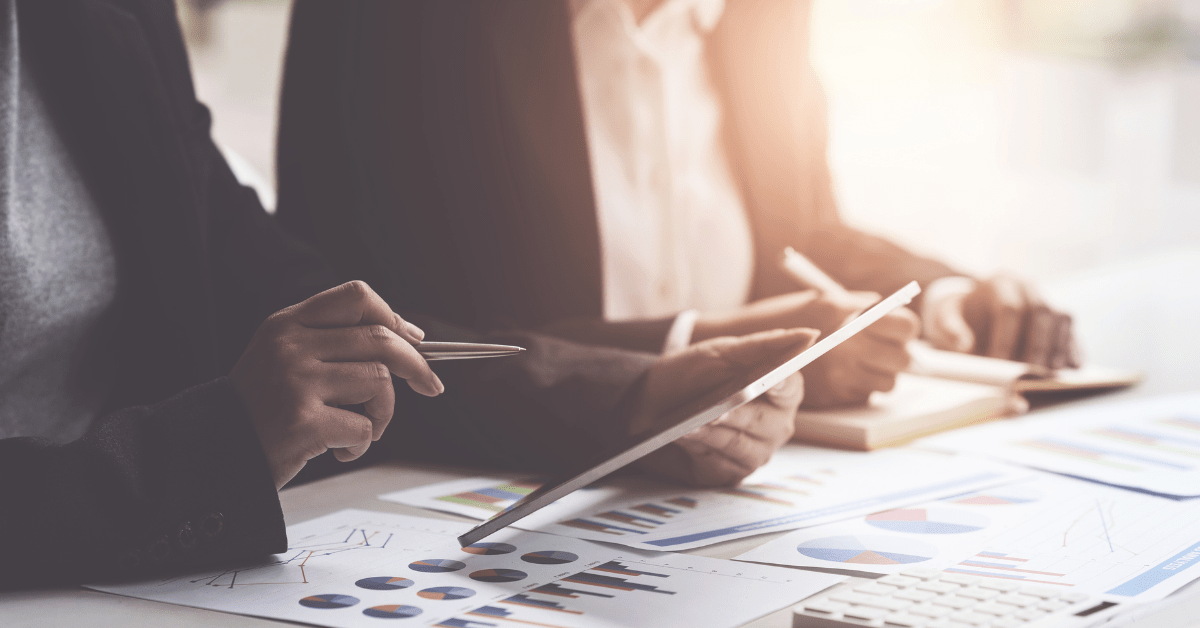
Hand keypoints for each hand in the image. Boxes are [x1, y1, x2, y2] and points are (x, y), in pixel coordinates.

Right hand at [229, 281, 444, 488]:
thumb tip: (408, 337)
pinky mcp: (302, 420)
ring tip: (360, 430)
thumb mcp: (285, 360)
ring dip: (383, 414)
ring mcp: (295, 381)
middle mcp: (291, 346)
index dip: (392, 317)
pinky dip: (360, 445)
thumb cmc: (263, 413)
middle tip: (431, 387)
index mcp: (287, 325)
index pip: (356, 296)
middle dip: (416, 365)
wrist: (215, 455)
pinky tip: (337, 452)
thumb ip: (333, 345)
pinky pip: (363, 426)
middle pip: (380, 338)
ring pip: (378, 382)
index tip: (412, 340)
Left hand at [629, 328, 817, 486]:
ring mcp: (754, 453)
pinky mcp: (728, 473)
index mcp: (781, 392)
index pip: (790, 387)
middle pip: (764, 422)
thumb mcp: (723, 352)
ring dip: (712, 433)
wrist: (648, 402)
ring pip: (739, 446)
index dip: (781, 383)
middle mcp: (774, 426)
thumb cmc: (692, 375)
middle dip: (736, 413)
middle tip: (714, 410)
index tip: (770, 379)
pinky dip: (697, 449)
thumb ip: (765, 345)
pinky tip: (681, 438)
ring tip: (688, 424)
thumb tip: (808, 335)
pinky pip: (718, 465)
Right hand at [694, 290, 919, 408]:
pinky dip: (857, 387)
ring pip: (888, 382)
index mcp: (847, 314)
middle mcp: (848, 348)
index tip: (895, 327)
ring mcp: (842, 376)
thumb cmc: (779, 318)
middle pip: (904, 358)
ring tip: (859, 362)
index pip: (905, 326)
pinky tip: (839, 375)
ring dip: (879, 373)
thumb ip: (854, 305)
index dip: (904, 327)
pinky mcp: (833, 398)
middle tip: (881, 347)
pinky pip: (863, 395)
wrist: (741, 349)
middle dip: (896, 353)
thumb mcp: (818, 300)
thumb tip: (886, 306)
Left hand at [928, 276, 1077, 367]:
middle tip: (1031, 372)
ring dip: (1058, 348)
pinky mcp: (1060, 318)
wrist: (976, 310)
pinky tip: (1072, 368)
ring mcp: (1047, 299)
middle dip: (1036, 344)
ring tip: (1051, 374)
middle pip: (1040, 312)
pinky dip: (1073, 349)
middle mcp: (1028, 287)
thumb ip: (950, 328)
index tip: (999, 362)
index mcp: (1000, 283)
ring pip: (1061, 319)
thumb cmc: (960, 315)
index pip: (1008, 307)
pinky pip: (1072, 330)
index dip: (1005, 336)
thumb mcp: (945, 317)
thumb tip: (964, 346)